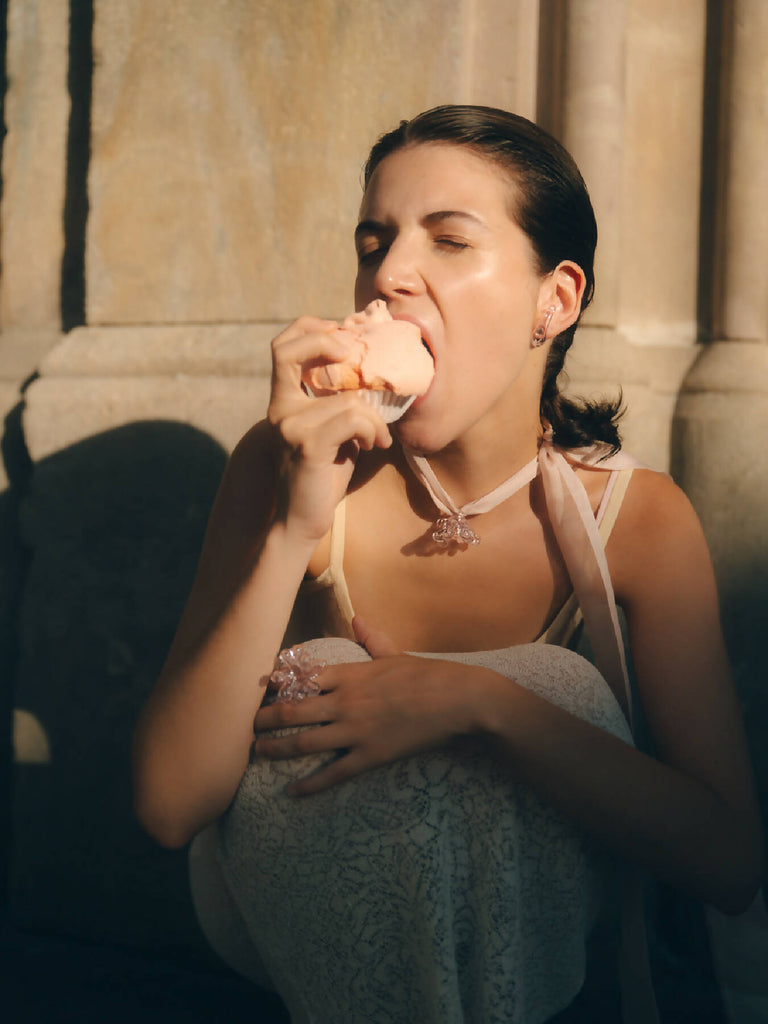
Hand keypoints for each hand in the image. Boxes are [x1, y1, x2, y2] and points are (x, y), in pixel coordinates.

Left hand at [253, 617, 485, 794]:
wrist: (459, 700)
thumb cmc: (428, 675)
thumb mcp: (396, 653)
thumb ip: (371, 639)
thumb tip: (357, 619)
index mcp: (351, 674)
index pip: (302, 678)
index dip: (276, 684)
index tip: (259, 688)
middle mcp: (346, 702)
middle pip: (292, 711)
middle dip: (264, 720)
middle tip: (246, 726)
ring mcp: (356, 731)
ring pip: (304, 743)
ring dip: (276, 749)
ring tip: (257, 753)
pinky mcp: (371, 755)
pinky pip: (333, 773)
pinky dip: (310, 785)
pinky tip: (293, 791)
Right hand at [267, 318, 391, 543]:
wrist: (301, 522)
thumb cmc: (322, 475)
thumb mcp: (330, 429)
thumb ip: (339, 400)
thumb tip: (371, 369)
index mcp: (283, 400)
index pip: (282, 345)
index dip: (310, 329)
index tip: (343, 338)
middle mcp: (279, 408)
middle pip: (288, 349)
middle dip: (328, 342)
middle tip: (357, 360)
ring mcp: (290, 426)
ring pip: (348, 397)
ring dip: (375, 417)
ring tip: (379, 437)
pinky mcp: (307, 446)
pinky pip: (353, 419)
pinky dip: (373, 430)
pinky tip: (375, 445)